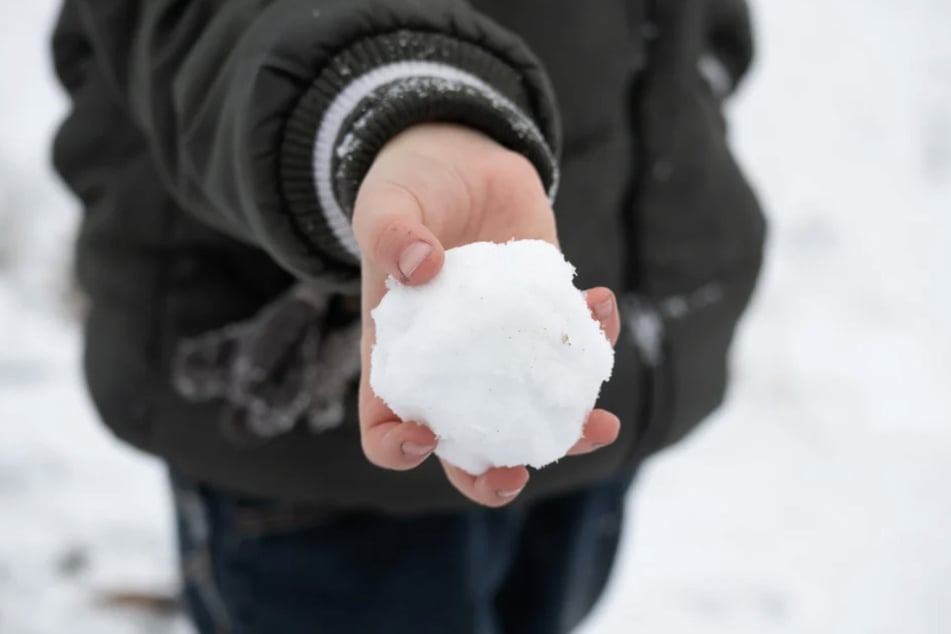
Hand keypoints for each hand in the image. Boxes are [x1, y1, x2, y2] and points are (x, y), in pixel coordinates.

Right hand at [352, 124, 620, 506]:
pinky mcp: (544, 318)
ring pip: (532, 413)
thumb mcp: (384, 203)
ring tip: (601, 422)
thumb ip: (390, 231)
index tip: (423, 435)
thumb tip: (420, 264)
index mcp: (399, 358)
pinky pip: (573, 348)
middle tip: (518, 472)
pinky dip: (596, 339)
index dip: (398, 448)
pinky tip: (601, 303)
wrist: (462, 159)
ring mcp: (504, 349)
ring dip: (569, 428)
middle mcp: (453, 368)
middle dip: (491, 474)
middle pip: (465, 446)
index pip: (385, 428)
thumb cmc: (409, 190)